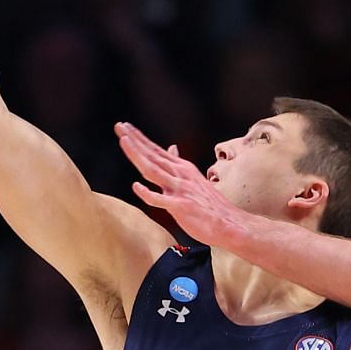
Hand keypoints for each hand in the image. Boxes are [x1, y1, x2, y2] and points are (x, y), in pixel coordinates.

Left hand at [117, 121, 248, 248]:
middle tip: (120, 126)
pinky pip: (161, 199)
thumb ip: (178, 164)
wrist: (230, 223)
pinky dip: (148, 193)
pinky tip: (136, 186)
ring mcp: (180, 190)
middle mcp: (180, 175)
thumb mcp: (194, 178)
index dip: (139, 138)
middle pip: (152, 155)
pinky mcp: (181, 206)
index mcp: (182, 169)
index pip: (156, 150)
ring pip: (154, 170)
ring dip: (138, 155)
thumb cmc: (210, 204)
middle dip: (135, 140)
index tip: (125, 126)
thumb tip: (171, 147)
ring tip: (124, 141)